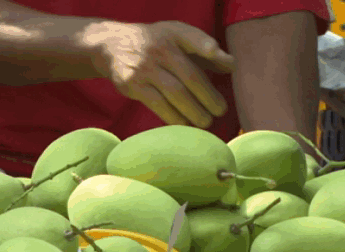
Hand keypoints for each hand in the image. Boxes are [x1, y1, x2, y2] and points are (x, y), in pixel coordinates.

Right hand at [92, 21, 234, 127]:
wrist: (113, 46)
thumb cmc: (154, 44)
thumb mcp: (176, 36)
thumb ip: (203, 48)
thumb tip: (231, 65)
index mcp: (173, 34)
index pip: (192, 37)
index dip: (205, 46)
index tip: (222, 58)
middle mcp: (159, 49)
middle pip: (189, 75)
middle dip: (208, 96)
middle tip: (220, 111)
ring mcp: (144, 68)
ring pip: (174, 92)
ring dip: (193, 111)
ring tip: (205, 122)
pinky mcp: (132, 85)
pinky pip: (157, 104)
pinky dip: (173, 117)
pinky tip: (184, 124)